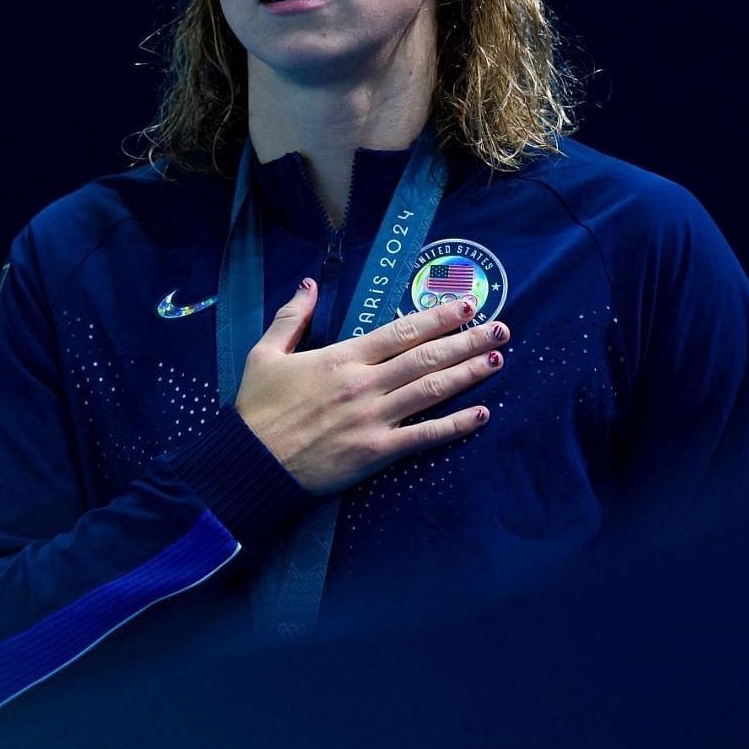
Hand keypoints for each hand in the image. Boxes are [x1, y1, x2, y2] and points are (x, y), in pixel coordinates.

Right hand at [234, 279, 504, 494]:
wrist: (247, 464)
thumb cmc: (256, 409)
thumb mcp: (265, 354)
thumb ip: (292, 317)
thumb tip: (310, 284)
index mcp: (342, 357)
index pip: (402, 331)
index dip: (438, 318)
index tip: (468, 306)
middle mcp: (365, 383)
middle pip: (427, 357)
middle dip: (468, 341)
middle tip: (501, 330)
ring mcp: (373, 418)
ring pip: (432, 390)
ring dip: (469, 374)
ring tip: (497, 360)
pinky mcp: (376, 451)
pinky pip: (423, 436)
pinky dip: (455, 426)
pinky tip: (481, 415)